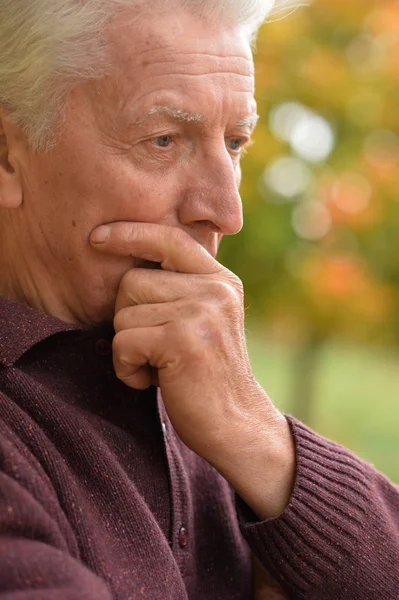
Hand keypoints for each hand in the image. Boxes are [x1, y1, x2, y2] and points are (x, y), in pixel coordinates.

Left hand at [91, 222, 294, 517]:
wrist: (238, 425)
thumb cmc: (208, 377)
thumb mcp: (205, 321)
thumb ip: (181, 290)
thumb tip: (127, 265)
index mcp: (220, 280)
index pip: (169, 239)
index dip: (130, 234)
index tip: (98, 238)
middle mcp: (215, 289)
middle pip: (131, 281)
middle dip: (127, 318)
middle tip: (153, 349)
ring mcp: (202, 312)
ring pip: (123, 313)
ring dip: (127, 347)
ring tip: (157, 366)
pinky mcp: (183, 339)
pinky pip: (122, 342)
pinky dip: (126, 368)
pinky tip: (153, 381)